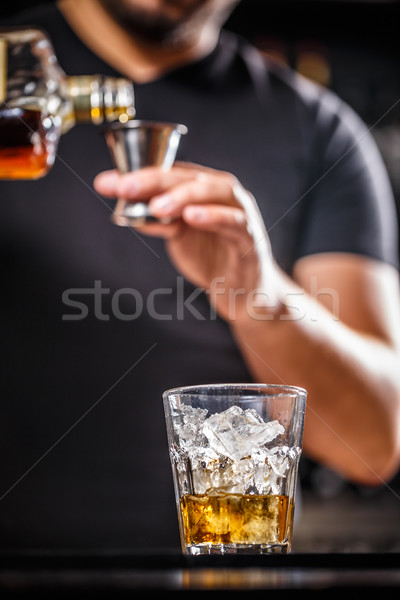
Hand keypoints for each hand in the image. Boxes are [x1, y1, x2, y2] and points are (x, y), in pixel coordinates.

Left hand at [94, 163, 277, 321]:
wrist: (242, 291)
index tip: (107, 183)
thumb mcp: (179, 236)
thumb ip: (158, 220)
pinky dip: (213, 217)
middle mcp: (224, 193)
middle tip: (126, 187)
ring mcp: (240, 213)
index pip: (171, 173)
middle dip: (154, 180)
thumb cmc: (212, 257)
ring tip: (156, 205)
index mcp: (204, 188)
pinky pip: (234, 223)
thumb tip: (126, 208)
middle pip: (189, 178)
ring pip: (214, 193)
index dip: (138, 175)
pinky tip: (192, 217)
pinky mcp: (250, 238)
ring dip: (183, 196)